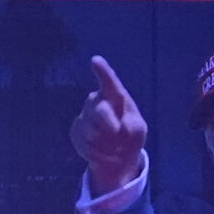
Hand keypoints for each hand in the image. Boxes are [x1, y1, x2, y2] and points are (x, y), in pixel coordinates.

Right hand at [70, 56, 148, 194]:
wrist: (115, 153)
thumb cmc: (130, 135)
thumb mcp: (137, 130)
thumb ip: (130, 127)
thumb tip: (114, 130)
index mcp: (115, 96)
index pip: (109, 82)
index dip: (102, 71)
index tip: (95, 60)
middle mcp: (96, 101)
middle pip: (100, 111)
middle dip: (110, 126)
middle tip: (118, 134)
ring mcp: (84, 115)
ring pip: (91, 131)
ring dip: (106, 144)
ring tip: (114, 148)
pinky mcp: (75, 130)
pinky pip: (84, 144)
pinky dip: (97, 153)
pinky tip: (103, 153)